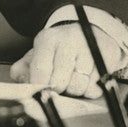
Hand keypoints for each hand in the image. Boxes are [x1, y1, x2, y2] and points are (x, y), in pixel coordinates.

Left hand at [9, 23, 123, 98]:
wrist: (88, 33)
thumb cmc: (58, 49)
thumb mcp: (37, 54)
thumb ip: (22, 70)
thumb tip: (21, 86)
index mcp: (48, 39)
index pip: (41, 69)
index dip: (39, 87)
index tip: (41, 93)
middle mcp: (69, 41)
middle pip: (60, 81)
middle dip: (57, 90)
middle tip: (58, 86)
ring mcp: (89, 49)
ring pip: (78, 86)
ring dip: (73, 91)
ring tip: (71, 81)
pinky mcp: (106, 58)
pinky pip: (95, 87)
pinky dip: (89, 90)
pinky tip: (85, 80)